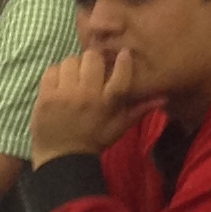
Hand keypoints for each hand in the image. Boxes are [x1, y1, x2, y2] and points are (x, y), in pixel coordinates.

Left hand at [29, 46, 141, 164]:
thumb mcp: (120, 126)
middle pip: (92, 58)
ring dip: (73, 67)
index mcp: (108, 103)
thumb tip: (164, 97)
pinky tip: (60, 84)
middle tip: (91, 70)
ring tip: (74, 78)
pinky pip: (52, 70)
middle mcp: (88, 95)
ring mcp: (65, 95)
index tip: (123, 54)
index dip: (123, 60)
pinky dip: (56, 74)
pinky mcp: (46, 96)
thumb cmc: (95, 140)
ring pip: (70, 61)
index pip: (121, 74)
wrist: (63, 157)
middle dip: (93, 61)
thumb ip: (140, 109)